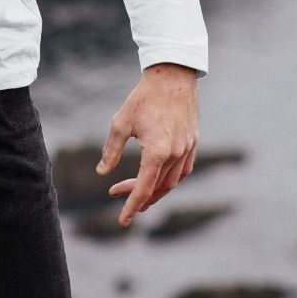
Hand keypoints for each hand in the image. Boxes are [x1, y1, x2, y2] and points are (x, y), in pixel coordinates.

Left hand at [96, 62, 198, 226]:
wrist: (172, 76)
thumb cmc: (143, 98)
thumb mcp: (121, 122)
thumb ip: (111, 150)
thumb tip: (102, 172)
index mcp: (158, 151)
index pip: (143, 188)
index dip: (131, 206)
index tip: (122, 221)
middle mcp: (177, 154)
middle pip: (158, 188)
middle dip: (139, 197)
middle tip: (118, 195)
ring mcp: (188, 149)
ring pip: (173, 182)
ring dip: (154, 190)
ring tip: (136, 192)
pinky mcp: (194, 142)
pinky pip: (184, 171)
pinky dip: (170, 179)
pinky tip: (157, 177)